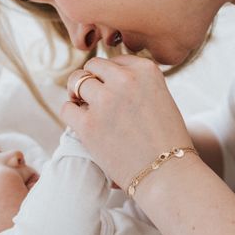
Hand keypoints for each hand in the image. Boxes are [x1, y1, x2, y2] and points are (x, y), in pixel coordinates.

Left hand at [60, 56, 193, 189]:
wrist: (167, 174)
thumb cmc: (167, 142)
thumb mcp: (161, 99)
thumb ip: (137, 84)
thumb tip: (107, 78)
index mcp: (146, 70)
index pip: (115, 61)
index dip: (110, 76)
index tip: (112, 92)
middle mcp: (125, 80)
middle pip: (93, 66)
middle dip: (91, 80)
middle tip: (92, 98)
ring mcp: (105, 101)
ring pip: (76, 82)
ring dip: (77, 93)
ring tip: (84, 108)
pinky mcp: (89, 124)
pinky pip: (67, 108)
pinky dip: (71, 113)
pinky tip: (81, 123)